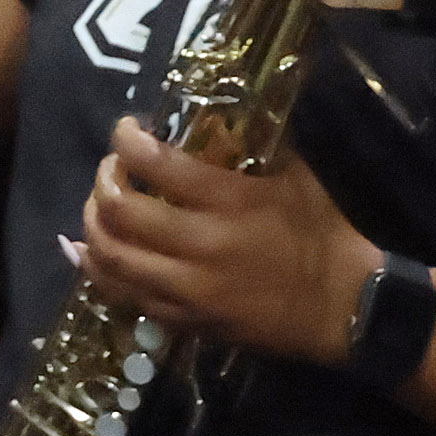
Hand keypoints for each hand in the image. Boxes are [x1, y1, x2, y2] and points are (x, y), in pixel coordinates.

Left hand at [74, 116, 374, 370]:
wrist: (344, 308)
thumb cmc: (319, 233)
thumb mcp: (291, 175)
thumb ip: (246, 145)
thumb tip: (209, 115)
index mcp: (228, 203)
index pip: (155, 163)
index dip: (126, 140)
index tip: (127, 130)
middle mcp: (201, 246)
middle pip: (118, 211)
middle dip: (102, 180)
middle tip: (112, 169)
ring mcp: (189, 290)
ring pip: (111, 258)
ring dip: (92, 225)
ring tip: (99, 207)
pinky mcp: (187, 321)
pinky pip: (126, 297)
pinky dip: (100, 271)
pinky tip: (92, 252)